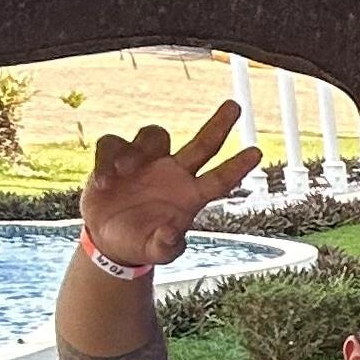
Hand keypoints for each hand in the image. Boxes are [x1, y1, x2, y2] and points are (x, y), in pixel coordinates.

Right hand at [81, 105, 259, 268]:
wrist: (109, 240)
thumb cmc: (141, 243)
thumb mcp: (155, 252)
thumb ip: (166, 246)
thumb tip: (172, 234)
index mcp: (190, 195)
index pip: (219, 178)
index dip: (237, 166)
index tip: (257, 153)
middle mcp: (174, 173)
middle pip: (202, 143)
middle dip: (219, 124)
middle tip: (235, 107)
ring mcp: (148, 162)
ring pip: (154, 136)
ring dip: (138, 150)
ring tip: (123, 172)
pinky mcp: (117, 158)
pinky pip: (113, 144)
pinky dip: (106, 159)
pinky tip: (103, 182)